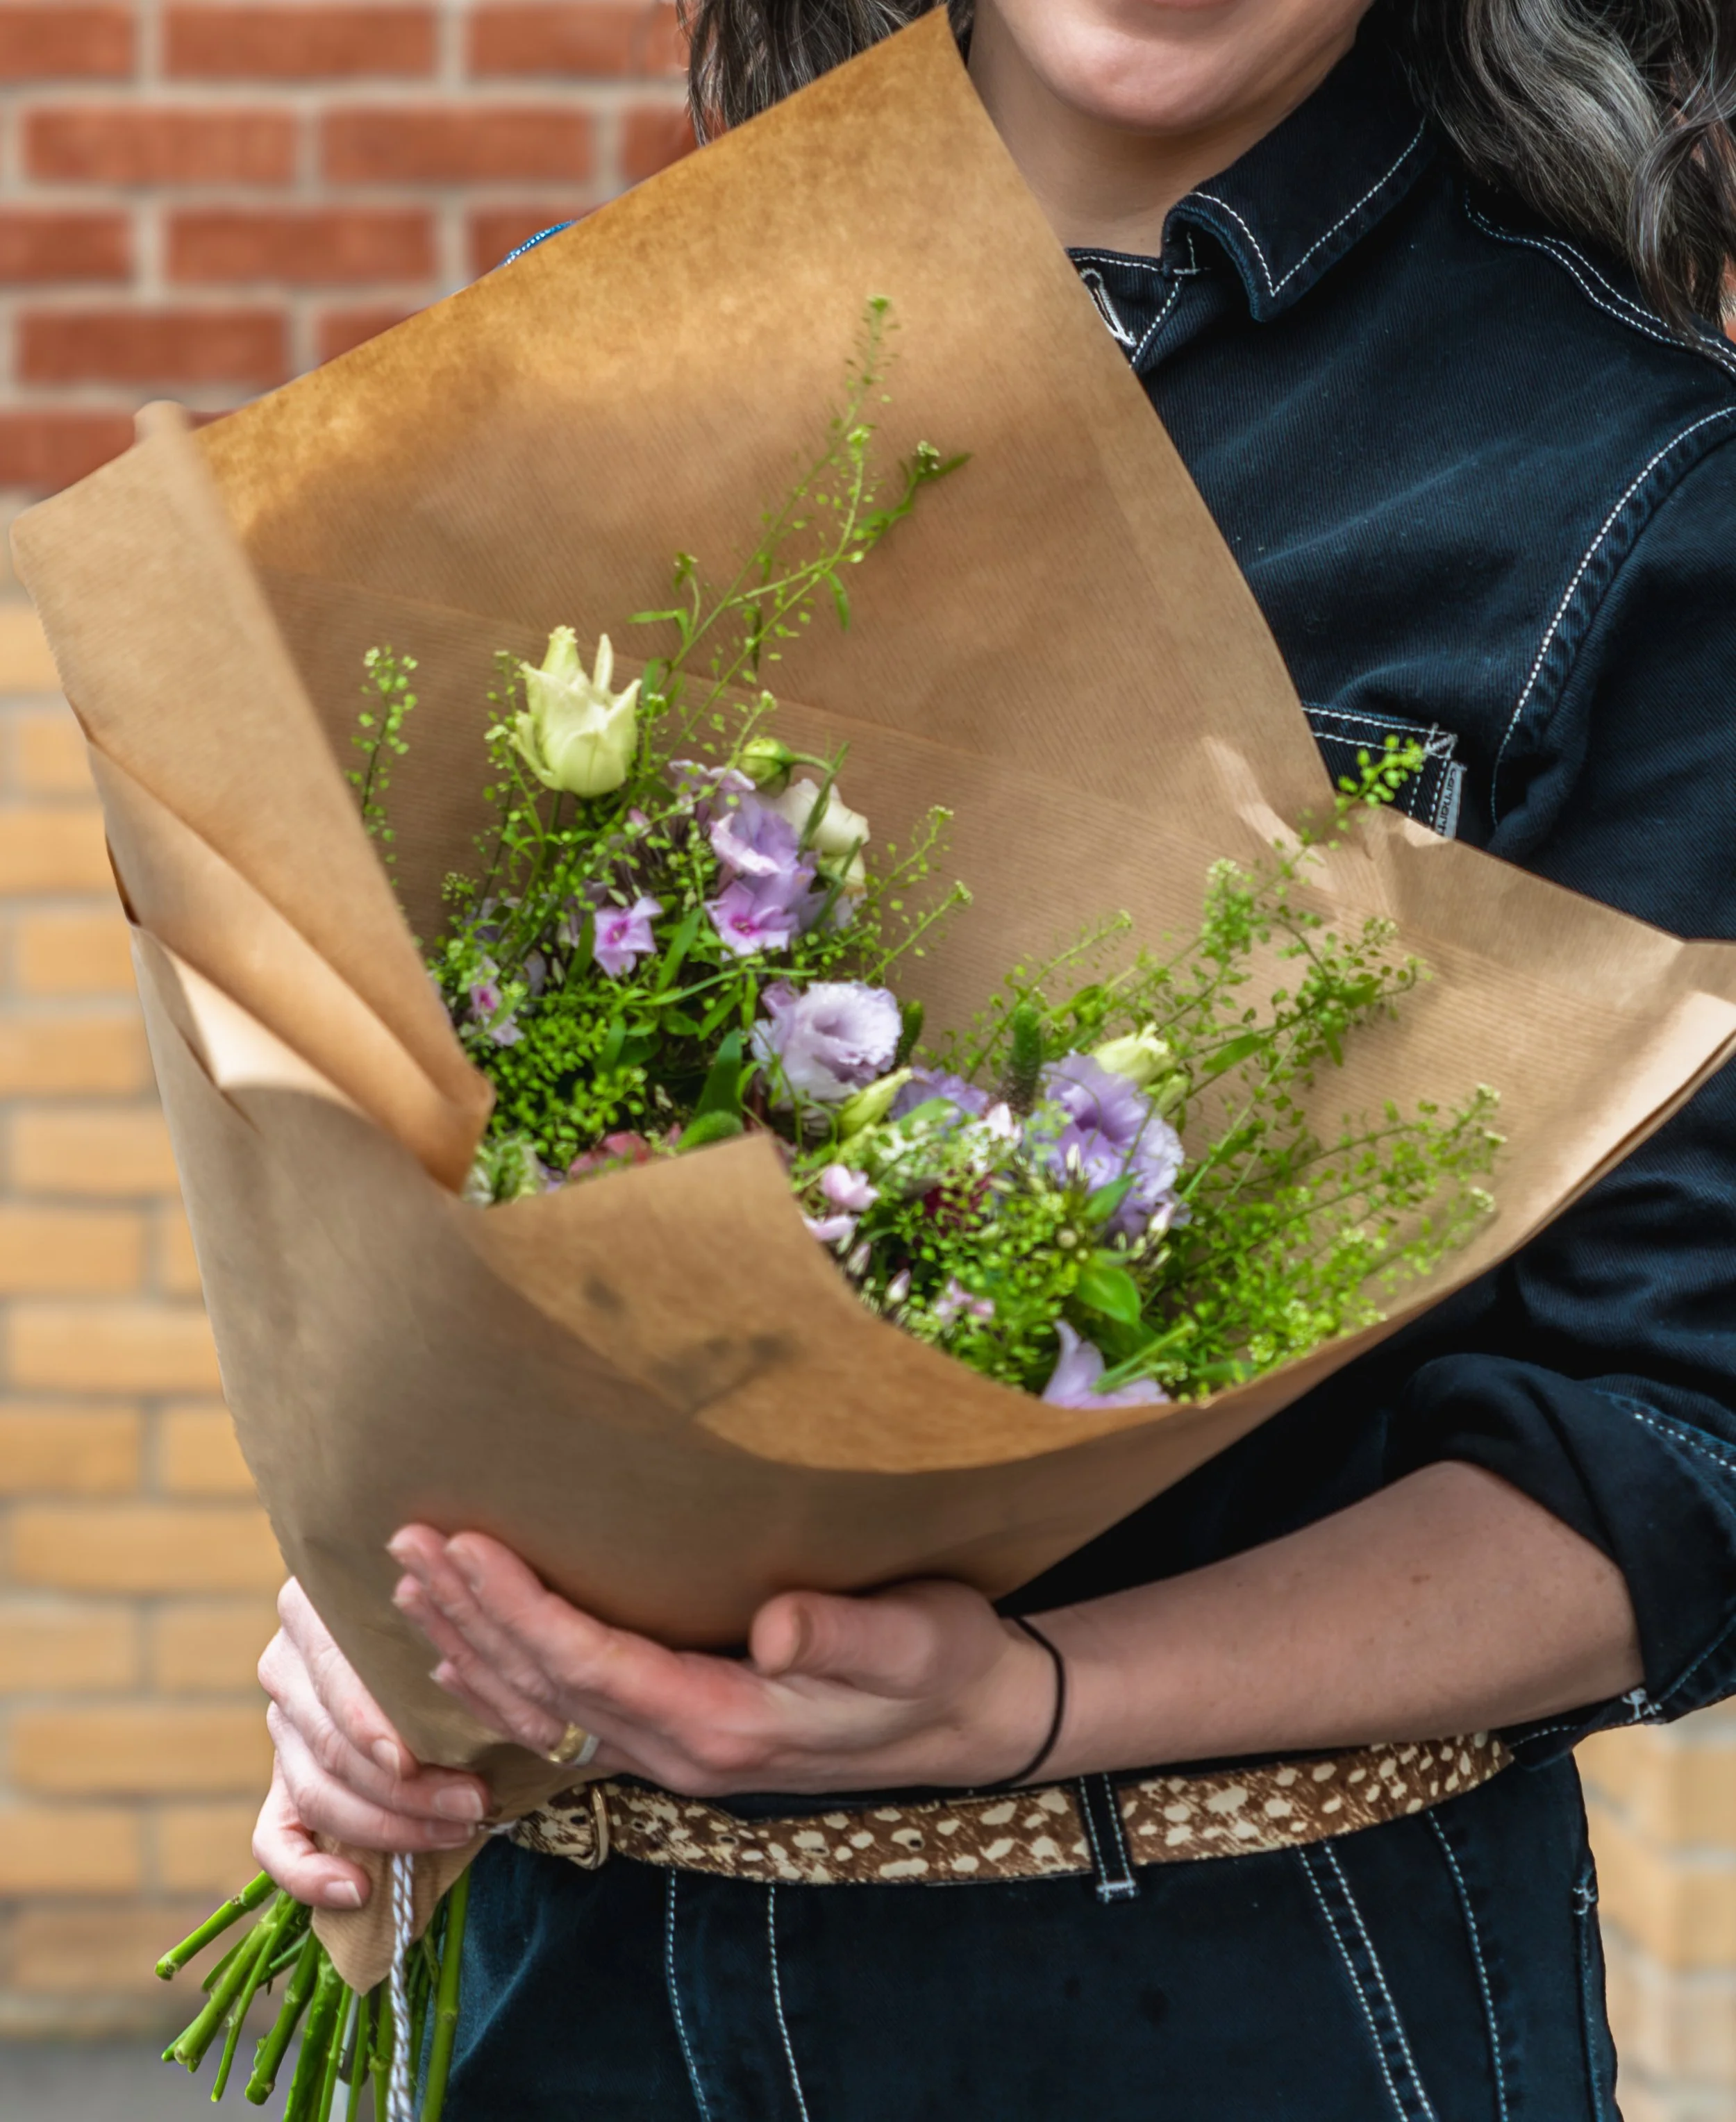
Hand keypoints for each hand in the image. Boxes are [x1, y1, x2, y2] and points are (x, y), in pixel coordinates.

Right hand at [253, 1578, 493, 1907]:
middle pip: (333, 1746)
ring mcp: (280, 1727)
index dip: (369, 1725)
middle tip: (475, 1802)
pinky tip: (356, 1890)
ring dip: (389, 1826)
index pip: (330, 1679)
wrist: (409, 1625)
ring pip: (317, 1793)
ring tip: (457, 1830)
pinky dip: (309, 1874)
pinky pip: (274, 1839)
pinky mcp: (281, 1780)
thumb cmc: (442, 1613)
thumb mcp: (434, 1605)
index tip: (413, 1760)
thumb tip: (481, 1665)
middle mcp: (286, 1666)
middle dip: (408, 1786)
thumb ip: (439, 1623)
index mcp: (313, 1609)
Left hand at [388, 1526, 1059, 1797]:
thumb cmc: (946, 1663)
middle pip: (547, 1688)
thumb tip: (776, 1623)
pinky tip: (462, 1651)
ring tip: (411, 1582)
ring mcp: (678, 1753)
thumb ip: (845, 1635)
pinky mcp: (683, 1738)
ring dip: (471, 1643)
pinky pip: (566, 1718)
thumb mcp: (918, 1640)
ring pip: (545, 1708)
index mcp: (728, 1724)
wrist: (973, 1718)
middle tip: (404, 1541)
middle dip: (470, 1615)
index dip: (522, 1608)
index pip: (595, 1666)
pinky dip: (505, 1679)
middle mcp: (685, 1751)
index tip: (464, 1543)